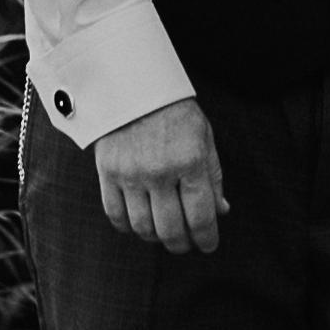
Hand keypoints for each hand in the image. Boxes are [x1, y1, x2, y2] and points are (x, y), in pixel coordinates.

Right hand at [92, 96, 227, 255]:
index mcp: (190, 161)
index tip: (208, 246)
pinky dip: (128, 227)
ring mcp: (130, 173)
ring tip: (163, 234)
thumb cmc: (174, 112)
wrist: (132, 83)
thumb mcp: (203, 137)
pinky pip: (115, 214)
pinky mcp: (107, 172)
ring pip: (143, 227)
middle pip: (171, 229)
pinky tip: (138, 224)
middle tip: (186, 245)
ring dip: (155, 238)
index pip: (201, 215)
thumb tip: (221, 212)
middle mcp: (160, 171)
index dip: (207, 238)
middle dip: (182, 244)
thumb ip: (213, 176)